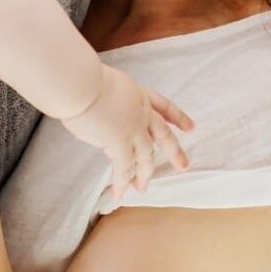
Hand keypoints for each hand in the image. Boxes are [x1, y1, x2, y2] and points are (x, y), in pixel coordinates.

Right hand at [60, 64, 195, 199]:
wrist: (79, 83)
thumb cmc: (83, 78)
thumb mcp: (108, 84)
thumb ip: (113, 99)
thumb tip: (104, 110)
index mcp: (138, 94)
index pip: (164, 106)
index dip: (178, 117)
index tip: (191, 128)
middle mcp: (140, 112)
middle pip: (163, 135)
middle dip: (174, 152)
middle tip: (184, 165)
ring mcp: (132, 129)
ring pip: (145, 157)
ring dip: (143, 175)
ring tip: (142, 189)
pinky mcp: (119, 144)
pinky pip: (124, 168)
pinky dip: (121, 183)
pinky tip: (119, 194)